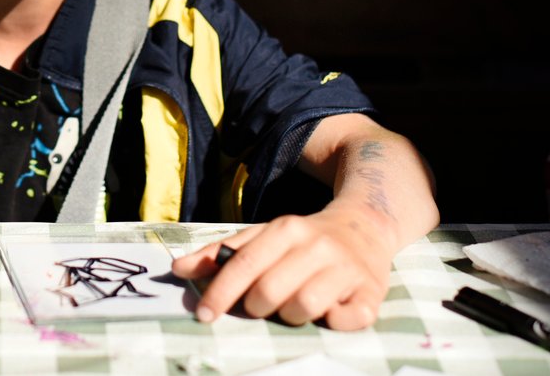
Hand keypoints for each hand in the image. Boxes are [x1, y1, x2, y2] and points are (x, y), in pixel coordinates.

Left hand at [171, 208, 393, 330]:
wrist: (364, 227)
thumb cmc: (302, 240)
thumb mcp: (262, 237)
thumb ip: (221, 253)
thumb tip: (177, 270)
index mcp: (285, 228)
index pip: (243, 264)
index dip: (219, 292)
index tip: (202, 315)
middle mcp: (316, 245)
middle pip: (269, 291)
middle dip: (256, 307)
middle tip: (260, 305)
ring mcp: (346, 268)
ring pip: (303, 308)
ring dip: (291, 316)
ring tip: (294, 305)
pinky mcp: (372, 293)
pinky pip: (345, 321)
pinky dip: (334, 322)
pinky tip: (330, 312)